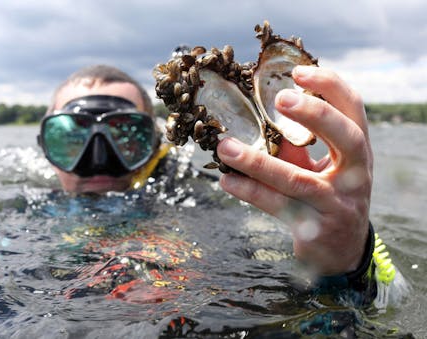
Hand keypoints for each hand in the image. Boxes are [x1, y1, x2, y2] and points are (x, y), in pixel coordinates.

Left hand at [217, 65, 372, 275]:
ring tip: (225, 147)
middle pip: (346, 138)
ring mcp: (336, 205)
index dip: (330, 86)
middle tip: (281, 98)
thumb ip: (299, 149)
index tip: (298, 72)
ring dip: (257, 161)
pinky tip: (226, 180)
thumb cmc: (328, 198)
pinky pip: (276, 206)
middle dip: (315, 114)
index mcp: (358, 153)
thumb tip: (263, 122)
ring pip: (296, 179)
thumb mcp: (322, 170)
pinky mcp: (314, 229)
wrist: (342, 252)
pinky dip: (249, 191)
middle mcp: (355, 176)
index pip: (354, 109)